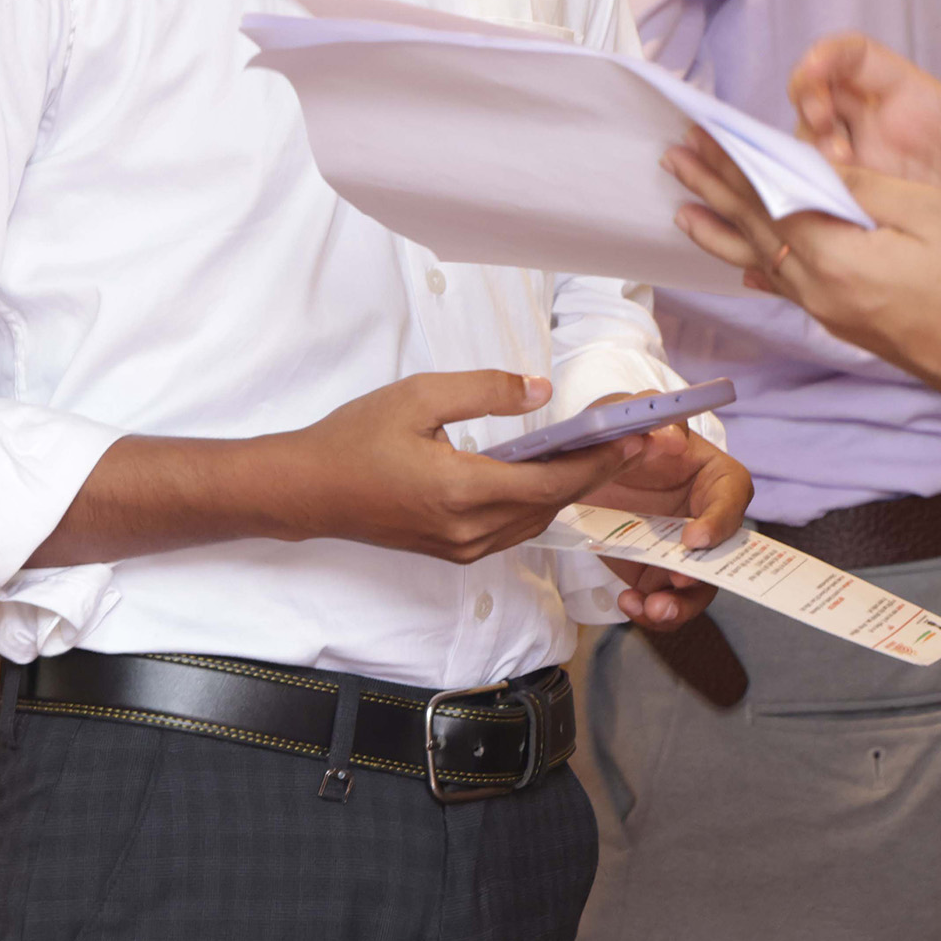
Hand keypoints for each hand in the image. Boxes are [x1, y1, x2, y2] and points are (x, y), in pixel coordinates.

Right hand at [263, 372, 642, 564]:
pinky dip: (539, 502)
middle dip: (595, 473)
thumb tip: (541, 391)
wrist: (307, 491)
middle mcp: (468, 530)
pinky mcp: (453, 551)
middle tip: (631, 439)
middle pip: (551, 504)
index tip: (634, 437)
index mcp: (462, 491)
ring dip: (569, 489)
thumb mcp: (420, 396)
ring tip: (600, 453)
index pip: (551, 481)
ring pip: (535, 520)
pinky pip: (513, 530)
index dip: (599, 461)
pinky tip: (550, 474)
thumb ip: (486, 390)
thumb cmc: (354, 439)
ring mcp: (461, 547)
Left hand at [579, 423, 750, 628]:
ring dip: (680, 605)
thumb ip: (651, 414)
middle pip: (723, 554)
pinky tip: (629, 603)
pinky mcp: (655, 573)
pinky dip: (649, 610)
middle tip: (677, 580)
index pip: (734, 496)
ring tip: (653, 609)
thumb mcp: (628, 412)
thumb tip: (672, 436)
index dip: (720, 520)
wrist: (582, 469)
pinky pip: (663, 601)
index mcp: (713, 475)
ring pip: (697, 587)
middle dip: (704, 574)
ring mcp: (681, 550)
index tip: (693, 539)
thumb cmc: (618, 433)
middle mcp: (706, 517)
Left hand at [668, 133, 940, 397]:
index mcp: (835, 259)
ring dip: (723, 230)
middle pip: (754, 232)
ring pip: (764, 262)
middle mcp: (821, 292)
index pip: (766, 201)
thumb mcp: (927, 212)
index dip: (731, 166)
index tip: (701, 137)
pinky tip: (744, 264)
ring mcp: (833, 313)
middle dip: (713, 192)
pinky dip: (759, 266)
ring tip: (685, 211)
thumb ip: (859, 189)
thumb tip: (808, 168)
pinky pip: (789, 288)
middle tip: (675, 161)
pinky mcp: (849, 325)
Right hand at [786, 35, 940, 265]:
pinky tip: (821, 214)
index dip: (827, 56)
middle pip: (819, 99)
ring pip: (811, 148)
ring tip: (833, 185)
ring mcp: (872, 168)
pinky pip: (823, 194)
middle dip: (807, 109)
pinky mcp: (869, 206)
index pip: (855, 59)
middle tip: (824, 143)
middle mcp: (883, 128)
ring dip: (805, 158)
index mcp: (914, 99)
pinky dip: (810, 197)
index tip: (813, 72)